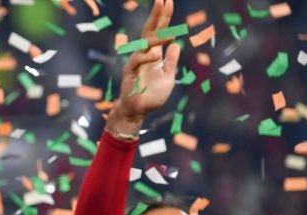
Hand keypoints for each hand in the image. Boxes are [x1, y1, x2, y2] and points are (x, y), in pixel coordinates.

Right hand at [106, 0, 180, 136]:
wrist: (138, 112)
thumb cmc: (152, 96)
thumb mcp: (168, 78)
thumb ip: (172, 62)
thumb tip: (177, 43)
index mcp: (154, 54)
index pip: (159, 31)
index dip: (164, 17)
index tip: (168, 1)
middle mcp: (144, 54)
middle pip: (150, 31)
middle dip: (156, 16)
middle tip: (162, 0)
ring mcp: (136, 61)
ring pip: (145, 44)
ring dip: (157, 38)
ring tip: (170, 35)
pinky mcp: (130, 71)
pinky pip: (138, 60)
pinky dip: (147, 57)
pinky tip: (156, 56)